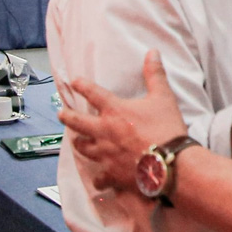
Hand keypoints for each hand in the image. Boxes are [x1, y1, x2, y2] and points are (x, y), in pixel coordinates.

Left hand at [59, 50, 187, 192]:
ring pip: (83, 148)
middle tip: (61, 113)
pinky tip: (98, 180)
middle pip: (77, 122)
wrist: (169, 162)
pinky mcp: (112, 173)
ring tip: (77, 141)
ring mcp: (105, 154)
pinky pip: (99, 178)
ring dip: (79, 143)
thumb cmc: (166, 129)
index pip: (93, 93)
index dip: (81, 85)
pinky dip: (98, 178)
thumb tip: (152, 52)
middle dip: (67, 116)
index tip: (74, 82)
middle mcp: (104, 131)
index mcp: (115, 111)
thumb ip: (155, 74)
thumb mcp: (163, 97)